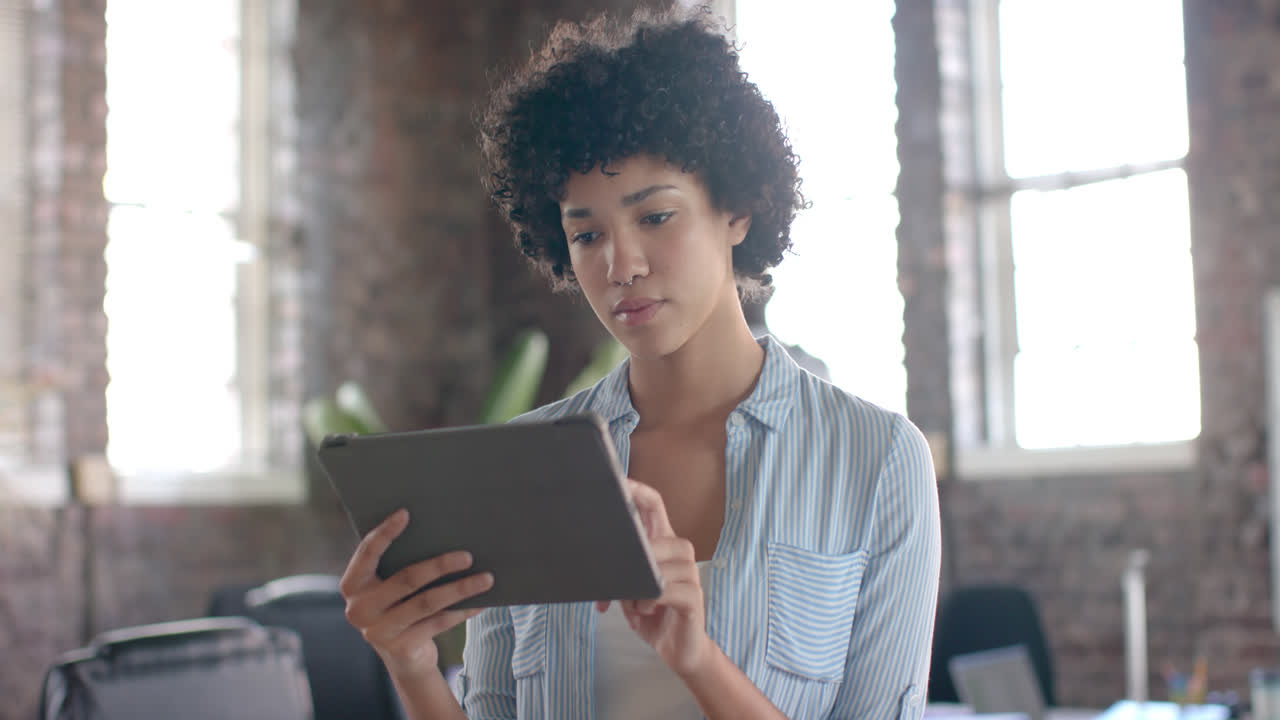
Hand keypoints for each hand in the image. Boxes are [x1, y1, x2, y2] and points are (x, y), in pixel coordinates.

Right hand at [339, 509, 493, 678]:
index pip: (367, 553)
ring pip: (427, 602)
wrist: (404, 658)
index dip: (385, 533)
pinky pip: (439, 623)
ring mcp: (379, 631)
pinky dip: (463, 610)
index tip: (405, 513)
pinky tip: (482, 602)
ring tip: (487, 578)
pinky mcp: (401, 648)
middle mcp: (359, 609)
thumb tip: (443, 532)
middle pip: (406, 579)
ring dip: (460, 588)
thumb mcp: (391, 587)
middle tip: (468, 556)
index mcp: (353, 585)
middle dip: (440, 565)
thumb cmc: (400, 606)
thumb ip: (401, 564)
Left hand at [596, 479, 712, 676]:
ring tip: (635, 605)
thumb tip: (589, 558)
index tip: (619, 482)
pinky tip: (646, 611)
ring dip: (638, 588)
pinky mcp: (695, 597)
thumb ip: (616, 570)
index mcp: (662, 544)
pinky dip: (648, 602)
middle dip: (633, 560)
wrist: (678, 649)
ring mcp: (691, 574)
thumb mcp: (627, 588)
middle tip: (620, 581)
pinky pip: (666, 590)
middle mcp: (680, 553)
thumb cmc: (650, 614)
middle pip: (657, 538)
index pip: (655, 505)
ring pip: (659, 566)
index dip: (638, 491)